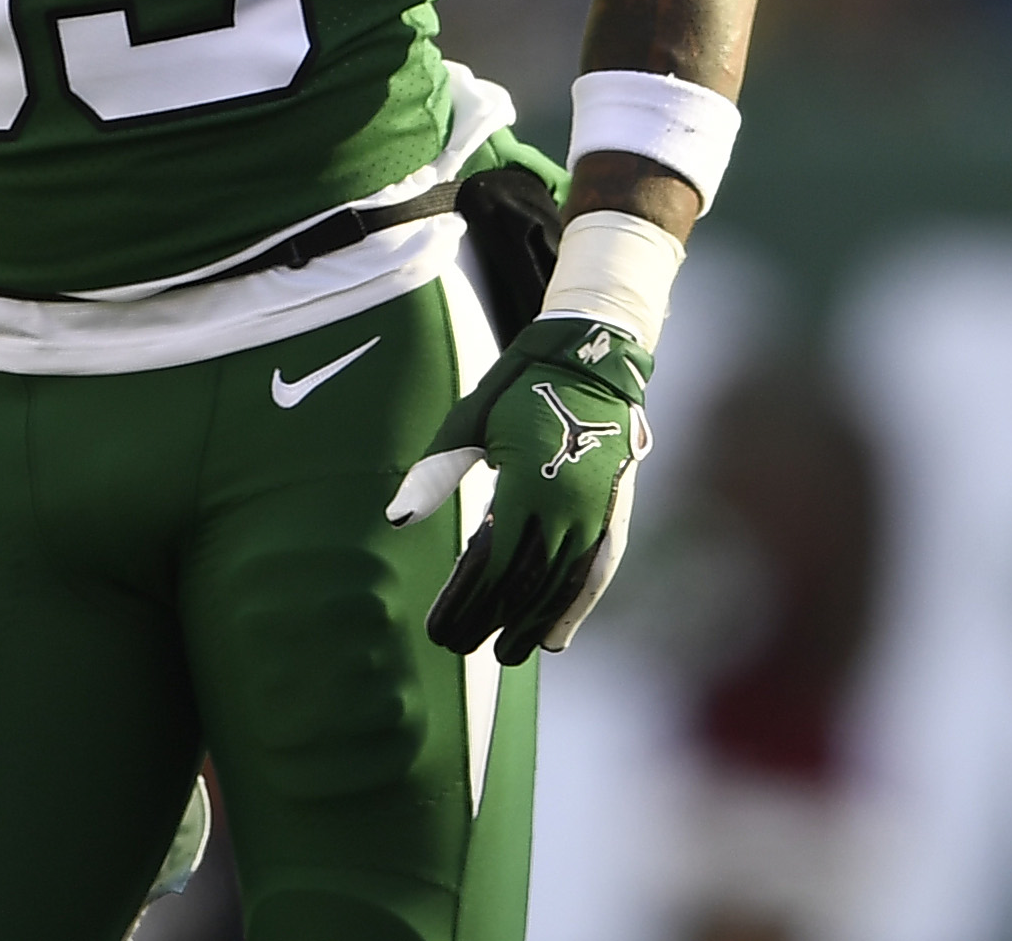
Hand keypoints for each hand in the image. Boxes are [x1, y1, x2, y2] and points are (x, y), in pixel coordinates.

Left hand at [384, 316, 651, 662]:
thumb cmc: (519, 387)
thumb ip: (435, 471)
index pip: (493, 566)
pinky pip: (597, 572)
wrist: (590, 357)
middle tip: (460, 648)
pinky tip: (556, 637)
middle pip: (527, 585)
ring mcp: (597, 513)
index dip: (466, 604)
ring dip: (534, 623)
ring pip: (563, 586)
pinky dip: (577, 608)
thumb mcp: (471, 422)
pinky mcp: (615, 513)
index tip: (441, 631)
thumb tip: (396, 519)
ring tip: (508, 654)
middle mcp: (568, 508)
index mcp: (527, 486)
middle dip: (493, 621)